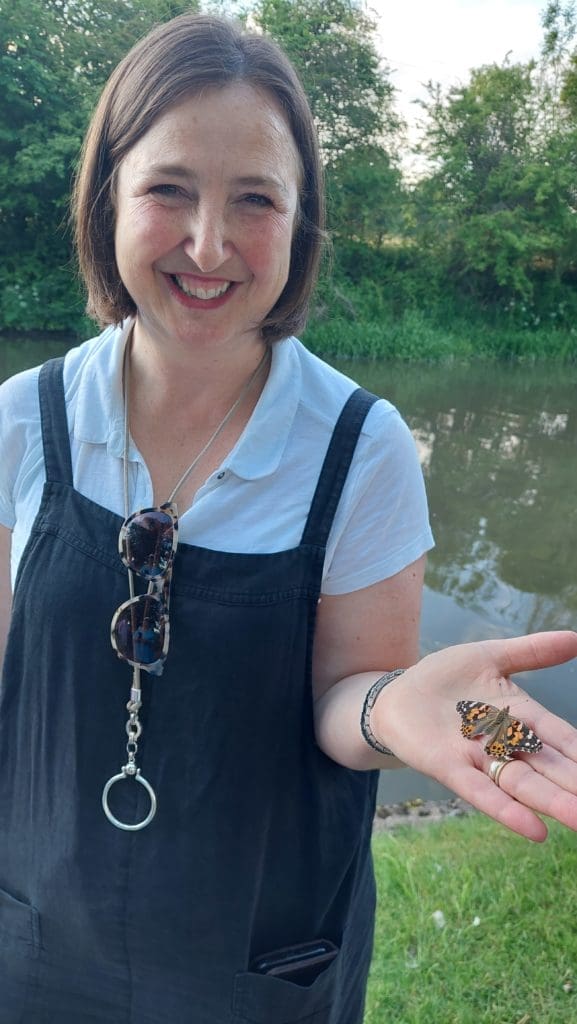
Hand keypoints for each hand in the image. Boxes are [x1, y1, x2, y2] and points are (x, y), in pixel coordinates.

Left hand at [373, 631, 576, 841]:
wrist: (395, 695)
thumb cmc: (444, 677)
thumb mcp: (490, 656)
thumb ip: (532, 652)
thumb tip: (575, 638)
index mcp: (521, 716)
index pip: (563, 738)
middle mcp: (505, 744)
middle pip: (550, 768)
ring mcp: (479, 759)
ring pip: (524, 785)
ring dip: (554, 804)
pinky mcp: (450, 768)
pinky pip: (482, 793)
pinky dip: (507, 811)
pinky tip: (535, 831)